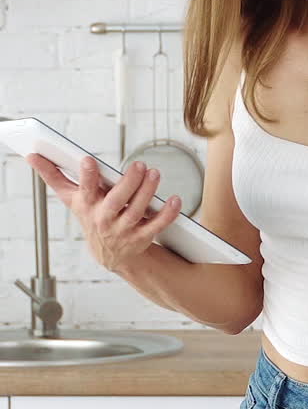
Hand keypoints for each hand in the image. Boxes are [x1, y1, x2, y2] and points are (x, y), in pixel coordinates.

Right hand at [25, 153, 182, 272]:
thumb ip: (53, 176)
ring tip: (155, 174)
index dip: (86, 177)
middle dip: (128, 183)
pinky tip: (175, 199)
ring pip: (137, 211)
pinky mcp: (142, 238)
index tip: (88, 161)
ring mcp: (124, 230)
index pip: (85, 190)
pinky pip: (156, 225)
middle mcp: (105, 219)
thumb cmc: (92, 215)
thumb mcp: (72, 199)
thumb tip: (31, 155)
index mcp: (88, 206)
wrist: (110, 254)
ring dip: (148, 191)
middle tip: (139, 165)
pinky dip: (167, 213)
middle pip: (117, 201)